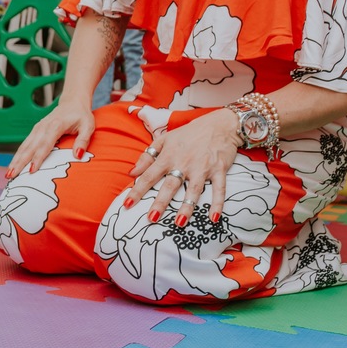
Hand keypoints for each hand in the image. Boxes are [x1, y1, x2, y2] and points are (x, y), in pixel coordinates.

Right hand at [6, 101, 95, 178]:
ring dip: (15, 160)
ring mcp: (37, 129)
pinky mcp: (35, 131)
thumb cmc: (81, 115)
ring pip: (24, 146)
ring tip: (9, 174)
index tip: (32, 170)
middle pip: (29, 147)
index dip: (38, 158)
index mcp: (55, 125)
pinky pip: (25, 145)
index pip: (45, 144)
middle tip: (11, 176)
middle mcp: (42, 127)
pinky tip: (14, 165)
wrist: (72, 102)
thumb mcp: (88, 126)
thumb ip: (83, 140)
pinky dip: (18, 155)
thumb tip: (78, 155)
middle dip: (20, 162)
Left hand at [123, 108, 240, 225]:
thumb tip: (132, 173)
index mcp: (168, 156)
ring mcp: (202, 168)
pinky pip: (219, 189)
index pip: (149, 176)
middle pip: (170, 186)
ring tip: (179, 223)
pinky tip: (213, 218)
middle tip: (151, 218)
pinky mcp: (219, 170)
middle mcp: (184, 163)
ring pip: (193, 190)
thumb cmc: (189, 133)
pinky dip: (217, 204)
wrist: (219, 124)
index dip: (137, 191)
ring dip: (187, 207)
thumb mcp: (164, 140)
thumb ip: (147, 156)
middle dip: (160, 202)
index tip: (127, 205)